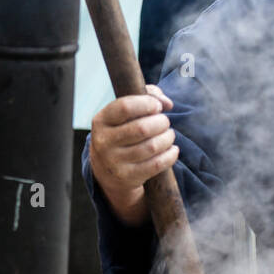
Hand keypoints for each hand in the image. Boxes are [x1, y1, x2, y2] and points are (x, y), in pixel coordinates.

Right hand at [89, 85, 177, 225]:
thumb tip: (166, 103)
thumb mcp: (125, 113)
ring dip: (167, 138)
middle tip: (165, 123)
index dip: (147, 104)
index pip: (125, 107)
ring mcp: (114, 161)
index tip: (157, 107)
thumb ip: (147, 96)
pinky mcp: (127, 177)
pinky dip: (170, 155)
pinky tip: (172, 149)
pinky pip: (157, 164)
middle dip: (161, 123)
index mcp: (101, 121)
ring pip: (152, 147)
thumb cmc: (122, 131)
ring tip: (169, 135)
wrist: (107, 169)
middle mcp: (103, 141)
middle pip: (142, 128)